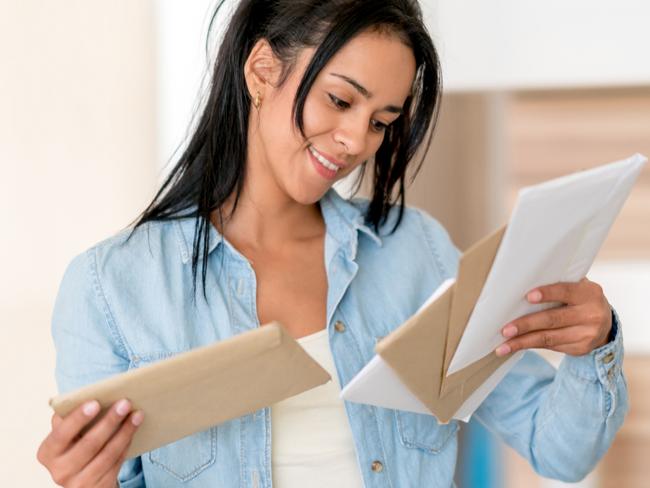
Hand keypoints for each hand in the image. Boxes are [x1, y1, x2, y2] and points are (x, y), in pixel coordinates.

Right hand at [37, 398, 143, 486]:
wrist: (84, 478)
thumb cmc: (76, 447)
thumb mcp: (67, 436)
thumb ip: (68, 419)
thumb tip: (81, 397)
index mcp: (48, 452)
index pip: (61, 434)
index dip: (78, 418)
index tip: (95, 402)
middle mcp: (59, 471)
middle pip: (89, 444)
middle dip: (109, 422)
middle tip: (125, 403)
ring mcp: (79, 483)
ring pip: (107, 454)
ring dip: (125, 432)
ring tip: (137, 415)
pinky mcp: (98, 487)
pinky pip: (116, 463)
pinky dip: (126, 444)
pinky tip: (133, 430)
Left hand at [495, 278, 612, 356]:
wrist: (605, 323)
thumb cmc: (580, 299)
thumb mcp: (577, 287)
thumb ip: (558, 285)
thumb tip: (522, 285)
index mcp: (589, 293)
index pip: (566, 291)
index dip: (547, 294)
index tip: (528, 297)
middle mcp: (591, 315)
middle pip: (553, 319)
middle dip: (526, 324)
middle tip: (506, 329)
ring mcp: (587, 334)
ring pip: (548, 338)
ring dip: (522, 342)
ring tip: (503, 345)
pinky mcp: (580, 348)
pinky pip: (551, 346)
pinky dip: (530, 345)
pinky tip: (515, 346)